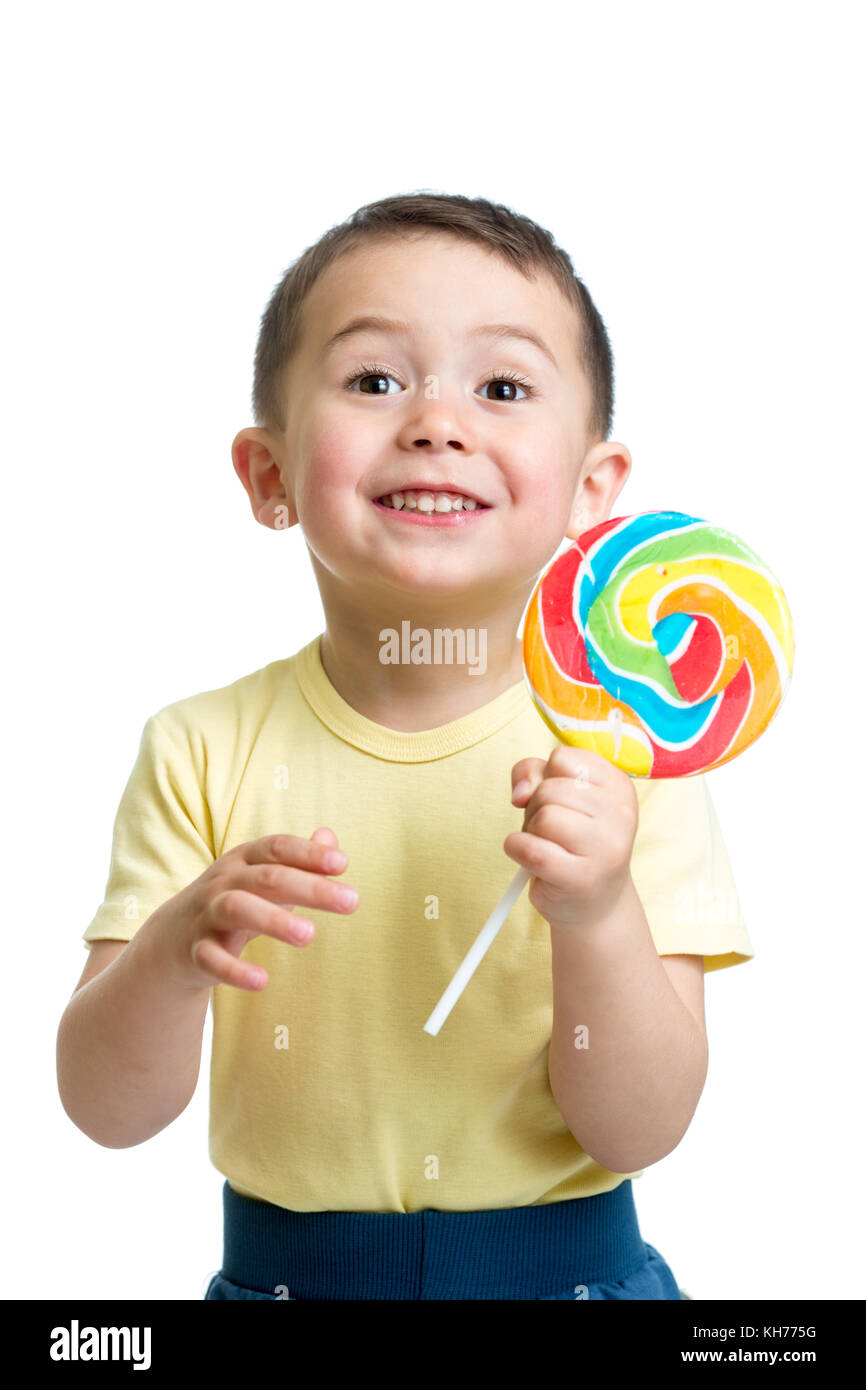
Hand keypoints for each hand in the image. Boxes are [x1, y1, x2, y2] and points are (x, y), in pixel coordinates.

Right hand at [145, 827, 357, 990]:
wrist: (172, 937)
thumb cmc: (234, 899)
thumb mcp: (263, 876)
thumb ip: (299, 859)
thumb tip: (331, 837)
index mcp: (245, 859)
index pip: (278, 848)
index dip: (309, 853)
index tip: (343, 863)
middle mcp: (225, 881)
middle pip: (267, 877)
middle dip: (310, 887)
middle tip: (352, 901)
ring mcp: (207, 914)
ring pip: (238, 908)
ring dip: (275, 920)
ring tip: (310, 935)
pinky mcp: (196, 950)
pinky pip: (212, 958)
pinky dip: (235, 970)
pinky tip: (262, 981)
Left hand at [505, 745, 638, 929]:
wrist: (594, 902)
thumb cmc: (572, 840)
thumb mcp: (559, 796)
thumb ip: (533, 773)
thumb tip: (521, 793)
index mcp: (618, 785)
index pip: (562, 757)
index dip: (546, 776)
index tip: (559, 800)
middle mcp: (620, 814)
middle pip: (550, 788)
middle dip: (536, 807)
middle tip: (552, 830)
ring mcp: (605, 848)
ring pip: (543, 816)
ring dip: (530, 830)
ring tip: (548, 845)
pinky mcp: (581, 877)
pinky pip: (530, 849)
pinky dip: (517, 849)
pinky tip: (529, 859)